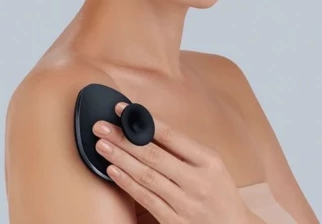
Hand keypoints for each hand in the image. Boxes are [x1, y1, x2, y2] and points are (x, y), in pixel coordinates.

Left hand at [92, 102, 249, 223]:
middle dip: (124, 138)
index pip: (171, 136)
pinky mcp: (174, 222)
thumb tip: (147, 128)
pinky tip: (114, 171)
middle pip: (153, 155)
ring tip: (102, 145)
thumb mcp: (212, 165)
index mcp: (208, 160)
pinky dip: (128, 184)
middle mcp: (197, 181)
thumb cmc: (220, 192)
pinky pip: (146, 199)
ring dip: (120, 158)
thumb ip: (184, 150)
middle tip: (102, 126)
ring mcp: (185, 203)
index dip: (144, 121)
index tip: (122, 110)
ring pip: (146, 176)